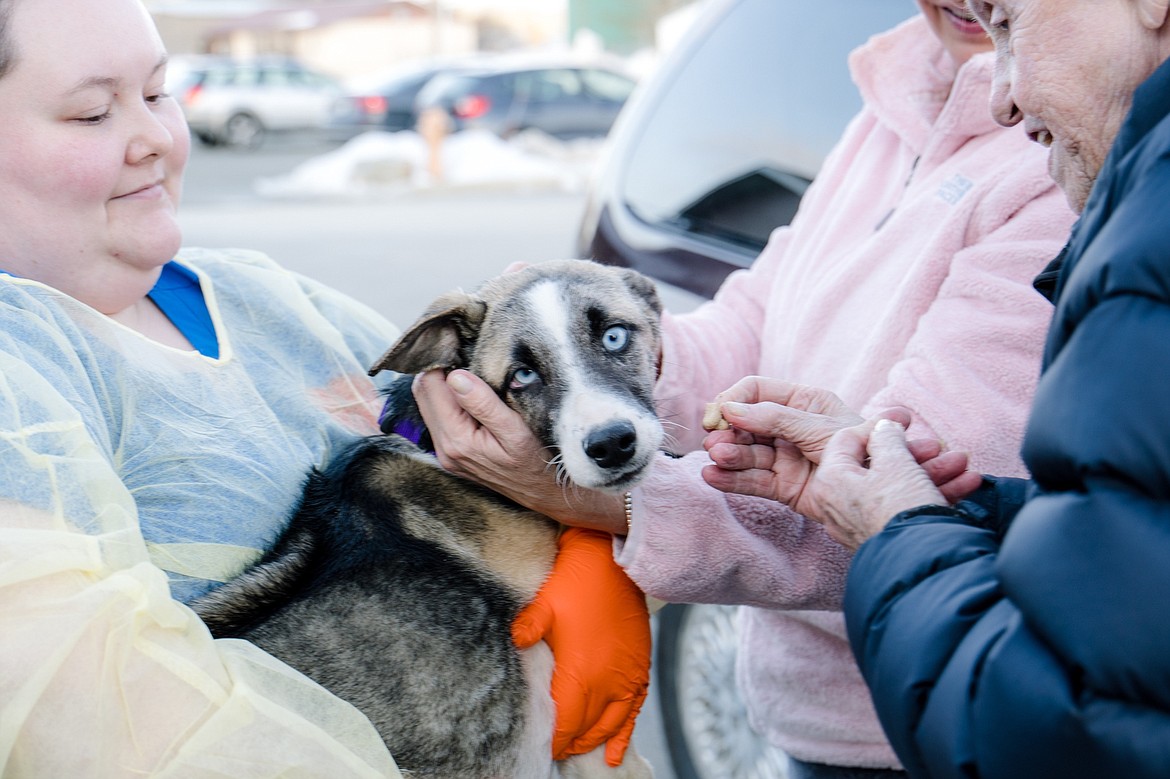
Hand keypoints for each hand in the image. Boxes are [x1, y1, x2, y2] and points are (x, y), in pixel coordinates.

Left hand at [413, 369, 626, 533]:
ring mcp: (448, 454)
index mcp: (457, 440)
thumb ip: (483, 404)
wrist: (549, 495)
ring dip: (444, 385)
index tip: (463, 345)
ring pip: (428, 405)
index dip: (443, 361)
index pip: (430, 386)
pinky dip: (450, 401)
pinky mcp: (454, 455)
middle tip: (466, 353)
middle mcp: (446, 449)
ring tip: (473, 371)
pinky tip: (473, 394)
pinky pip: (440, 418)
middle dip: (439, 370)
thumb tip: (455, 376)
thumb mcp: (516, 431)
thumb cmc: (540, 462)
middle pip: (423, 393)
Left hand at [512, 528, 650, 764]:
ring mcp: (627, 678)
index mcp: (581, 673)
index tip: (542, 747)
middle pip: (586, 728)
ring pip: (610, 725)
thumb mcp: (544, 604)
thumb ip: (528, 628)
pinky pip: (634, 712)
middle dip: (569, 742)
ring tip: (577, 749)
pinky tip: (615, 754)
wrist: (613, 563)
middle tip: (554, 749)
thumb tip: (515, 642)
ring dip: (592, 740)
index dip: (553, 739)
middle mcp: (608, 683)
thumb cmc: (576, 583)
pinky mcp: (640, 670)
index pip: (565, 722)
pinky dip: (624, 735)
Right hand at [701, 377, 974, 512]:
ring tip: (716, 458)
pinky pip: (753, 481)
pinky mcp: (784, 487)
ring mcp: (786, 458)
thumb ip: (774, 418)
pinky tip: (712, 477)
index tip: (719, 414)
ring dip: (728, 454)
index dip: (734, 399)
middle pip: (746, 423)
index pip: (756, 391)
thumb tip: (730, 408)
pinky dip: (732, 479)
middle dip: (728, 431)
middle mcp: (791, 427)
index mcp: (803, 401)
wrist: (886, 499)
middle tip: (715, 441)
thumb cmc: (863, 450)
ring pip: (748, 453)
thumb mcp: (819, 427)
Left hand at [801, 418, 980, 548]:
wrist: (923, 564)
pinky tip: (965, 487)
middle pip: (876, 466)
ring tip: (964, 467)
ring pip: (895, 487)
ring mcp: (857, 524)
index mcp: (829, 481)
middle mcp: (836, 504)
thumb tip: (883, 428)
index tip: (904, 424)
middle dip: (916, 454)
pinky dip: (929, 496)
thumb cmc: (902, 509)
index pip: (846, 440)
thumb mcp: (897, 463)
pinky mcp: (880, 539)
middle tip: (942, 448)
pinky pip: (901, 508)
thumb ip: (887, 438)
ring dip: (932, 473)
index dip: (878, 428)